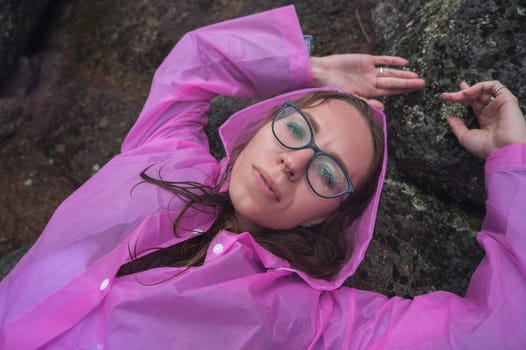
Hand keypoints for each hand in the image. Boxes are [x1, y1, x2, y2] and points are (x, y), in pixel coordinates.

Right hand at [310, 54, 424, 108]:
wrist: (321, 73)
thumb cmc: (331, 88)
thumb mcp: (348, 98)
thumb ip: (366, 102)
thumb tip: (383, 108)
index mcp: (369, 92)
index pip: (390, 91)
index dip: (404, 90)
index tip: (416, 90)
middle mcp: (371, 81)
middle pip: (394, 82)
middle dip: (408, 82)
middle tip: (422, 82)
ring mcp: (369, 70)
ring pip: (390, 71)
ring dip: (403, 73)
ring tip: (416, 75)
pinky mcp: (365, 60)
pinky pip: (382, 60)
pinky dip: (392, 60)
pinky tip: (404, 62)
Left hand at [441, 80, 525, 157]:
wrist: (503, 150)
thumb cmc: (486, 147)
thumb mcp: (466, 137)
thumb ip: (457, 127)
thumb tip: (449, 118)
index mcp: (486, 119)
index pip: (474, 104)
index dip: (462, 97)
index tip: (449, 96)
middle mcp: (494, 110)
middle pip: (477, 96)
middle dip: (461, 93)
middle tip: (447, 96)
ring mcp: (500, 104)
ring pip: (484, 89)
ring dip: (469, 90)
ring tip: (458, 95)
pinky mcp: (507, 99)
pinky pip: (494, 86)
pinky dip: (480, 86)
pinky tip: (468, 93)